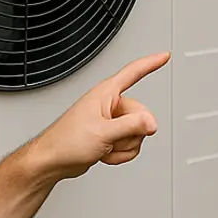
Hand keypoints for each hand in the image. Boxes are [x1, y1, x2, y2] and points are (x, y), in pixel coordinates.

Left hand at [32, 51, 169, 178]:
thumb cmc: (66, 141)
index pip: (133, 73)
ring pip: (137, 133)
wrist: (53, 161)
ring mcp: (111, 122)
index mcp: (106, 94)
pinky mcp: (111, 136)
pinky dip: (120, 154)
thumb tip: (152, 123)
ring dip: (124, 146)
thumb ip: (131, 126)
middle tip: (113, 138)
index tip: (164, 56)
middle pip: (141, 115)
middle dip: (131, 133)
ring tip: (104, 146)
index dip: (150, 63)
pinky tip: (104, 153)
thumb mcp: (102, 132)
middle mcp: (110, 106)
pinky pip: (130, 145)